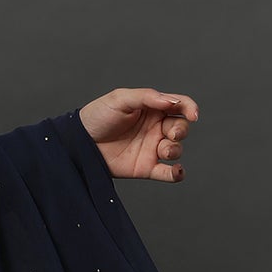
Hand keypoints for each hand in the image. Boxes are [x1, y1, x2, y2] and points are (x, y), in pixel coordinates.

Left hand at [76, 87, 198, 180]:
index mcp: (152, 108)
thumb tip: (172, 101)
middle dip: (180, 130)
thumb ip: (147, 97)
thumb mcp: (120, 99)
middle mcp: (154, 128)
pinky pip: (168, 173)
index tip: (193, 114)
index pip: (178, 105)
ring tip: (164, 150)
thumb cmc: (97, 116)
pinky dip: (176, 174)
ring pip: (176, 149)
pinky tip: (177, 171)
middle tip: (170, 133)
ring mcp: (151, 148)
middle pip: (180, 127)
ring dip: (175, 149)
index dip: (189, 107)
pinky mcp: (145, 168)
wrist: (78, 142)